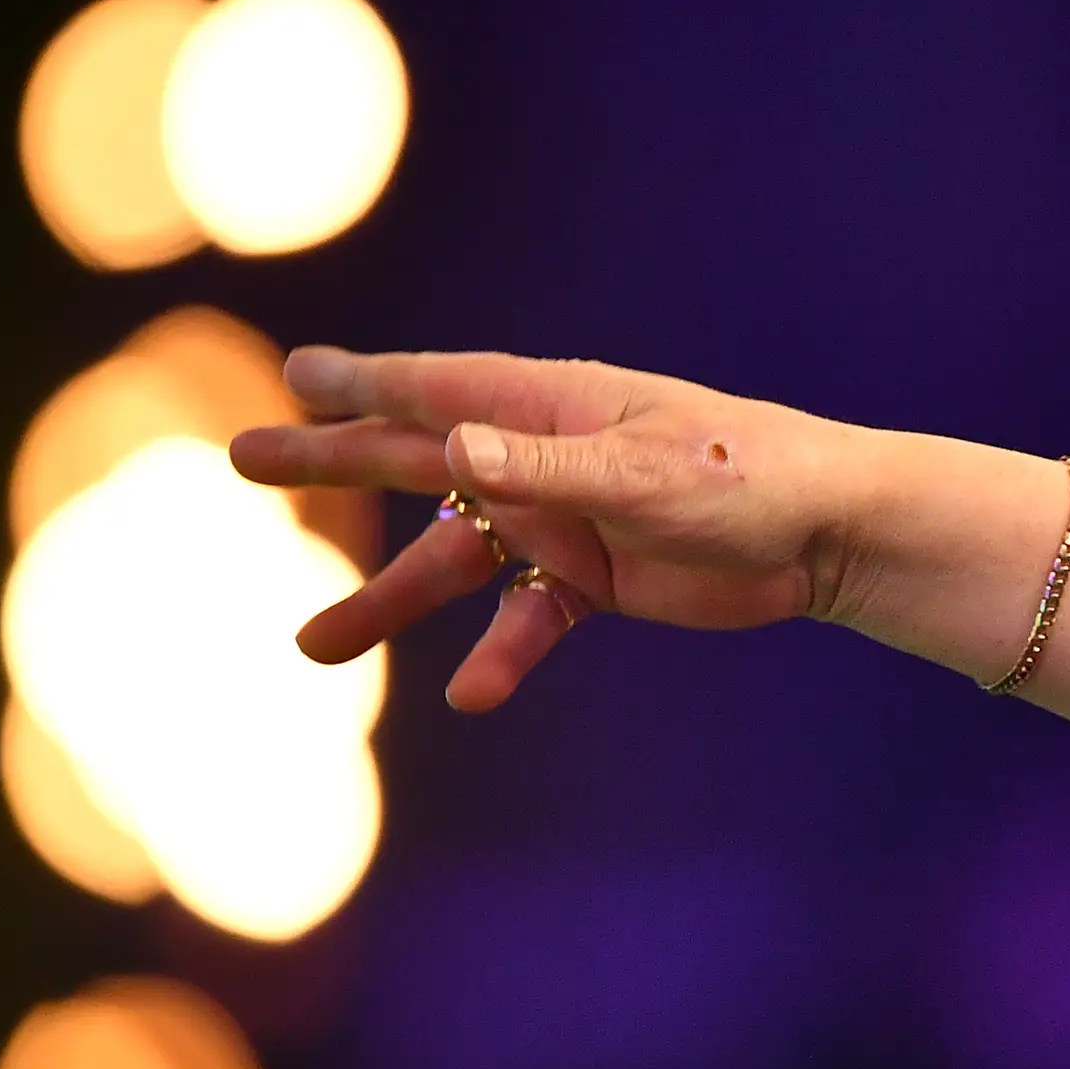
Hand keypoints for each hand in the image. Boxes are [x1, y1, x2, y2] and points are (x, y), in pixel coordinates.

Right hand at [231, 348, 855, 710]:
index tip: (293, 371)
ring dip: (388, 600)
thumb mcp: (645, 472)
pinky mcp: (594, 579)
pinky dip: (498, 655)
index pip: (438, 389)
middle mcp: (542, 459)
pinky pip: (525, 619)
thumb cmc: (748, 475)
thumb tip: (454, 452)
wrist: (828, 534)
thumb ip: (548, 470)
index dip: (363, 380)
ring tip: (313, 646)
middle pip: (416, 462)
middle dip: (332, 461)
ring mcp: (562, 520)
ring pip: (454, 559)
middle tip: (241, 460)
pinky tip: (466, 697)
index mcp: (551, 408)